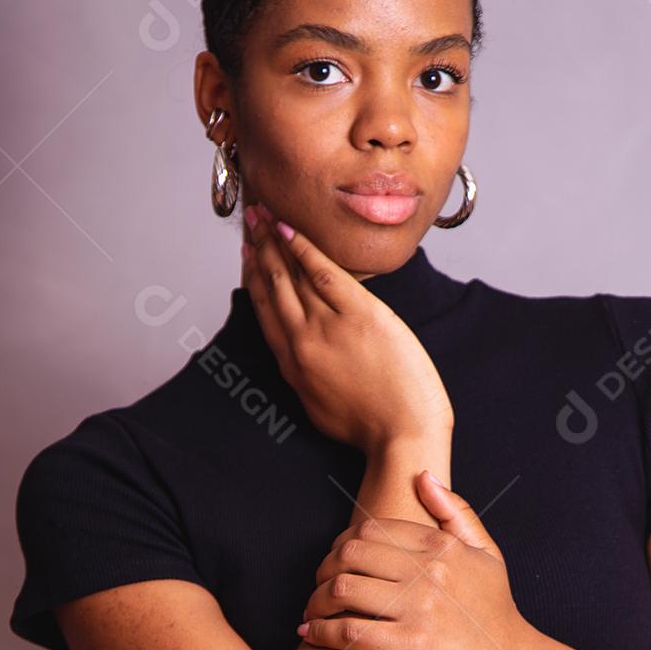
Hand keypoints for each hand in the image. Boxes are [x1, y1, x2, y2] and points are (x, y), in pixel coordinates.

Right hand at [241, 203, 452, 451]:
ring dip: (274, 241)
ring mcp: (327, 328)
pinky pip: (323, 273)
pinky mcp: (358, 315)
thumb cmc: (374, 428)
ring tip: (264, 214)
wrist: (403, 435)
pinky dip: (304, 248)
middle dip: (259, 249)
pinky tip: (291, 229)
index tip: (247, 254)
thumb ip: (310, 376)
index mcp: (293, 368)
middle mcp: (301, 344)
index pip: (266, 313)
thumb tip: (308, 355)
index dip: (253, 278)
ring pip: (290, 276)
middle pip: (272, 287)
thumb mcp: (325, 407)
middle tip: (249, 220)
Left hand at [297, 470, 539, 649]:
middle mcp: (429, 572)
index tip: (334, 561)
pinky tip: (310, 634)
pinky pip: (350, 632)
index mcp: (441, 546)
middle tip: (318, 586)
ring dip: (315, 600)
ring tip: (310, 611)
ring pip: (343, 590)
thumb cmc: (496, 612)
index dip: (341, 543)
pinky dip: (320, 632)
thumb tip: (422, 477)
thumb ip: (456, 512)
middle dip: (322, 570)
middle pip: (349, 555)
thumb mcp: (486, 553)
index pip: (370, 529)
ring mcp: (420, 609)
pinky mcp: (412, 647)